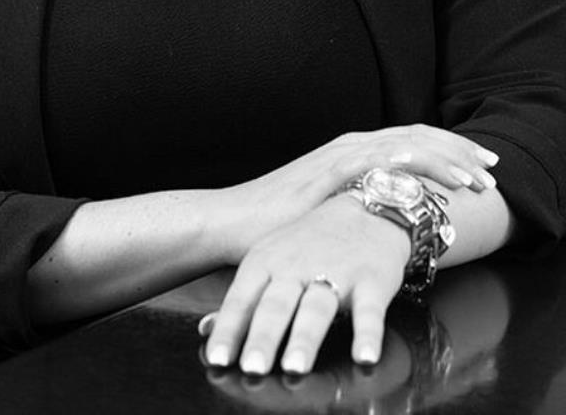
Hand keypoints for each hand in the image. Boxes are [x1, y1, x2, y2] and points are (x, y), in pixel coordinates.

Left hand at [202, 193, 411, 375]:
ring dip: (304, 339)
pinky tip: (364, 358)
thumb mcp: (270, 260)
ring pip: (316, 308)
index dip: (229, 329)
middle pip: (276, 305)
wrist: (366, 208)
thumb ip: (243, 299)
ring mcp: (336, 271)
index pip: (243, 299)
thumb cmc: (309, 243)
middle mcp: (297, 266)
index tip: (216, 359)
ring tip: (294, 368)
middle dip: (263, 338)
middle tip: (252, 369)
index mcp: (267, 262)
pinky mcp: (371, 279)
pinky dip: (367, 335)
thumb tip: (205, 329)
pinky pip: (369, 310)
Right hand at [215, 125, 496, 259]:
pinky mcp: (330, 172)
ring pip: (408, 145)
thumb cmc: (273, 226)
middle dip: (459, 151)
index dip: (448, 150)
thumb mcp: (323, 213)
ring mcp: (340, 156)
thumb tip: (381, 221)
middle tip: (492, 170)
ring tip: (478, 179)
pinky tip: (442, 180)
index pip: (409, 140)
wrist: (230, 222)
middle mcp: (349, 146)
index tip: (480, 168)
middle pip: (417, 136)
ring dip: (449, 160)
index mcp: (349, 152)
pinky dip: (419, 167)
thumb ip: (351, 207)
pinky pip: (385, 163)